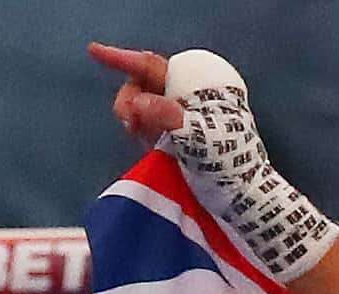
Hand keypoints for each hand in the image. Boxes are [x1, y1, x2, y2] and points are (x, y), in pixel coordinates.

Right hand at [86, 44, 338, 285]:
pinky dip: (141, 132)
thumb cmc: (229, 164)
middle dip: (129, 100)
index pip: (151, 67)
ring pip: (141, 106)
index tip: (94, 51)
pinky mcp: (177, 138)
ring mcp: (181, 117)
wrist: (244, 198)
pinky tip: (150, 145)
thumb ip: (168, 117)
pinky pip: (147, 126)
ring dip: (134, 118)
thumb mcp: (199, 138)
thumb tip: (139, 102)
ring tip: (144, 137)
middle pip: (141, 86)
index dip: (121, 58)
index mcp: (196, 87)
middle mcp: (186, 98)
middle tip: (131, 123)